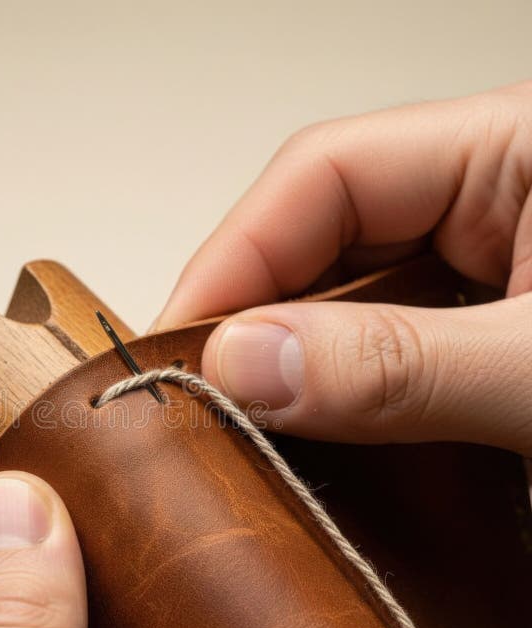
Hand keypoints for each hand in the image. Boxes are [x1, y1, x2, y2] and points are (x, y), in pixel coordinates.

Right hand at [155, 82, 531, 456]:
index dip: (234, 260)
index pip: (325, 174)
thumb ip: (401, 364)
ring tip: (250, 423)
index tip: (178, 347)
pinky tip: (318, 430)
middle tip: (205, 398)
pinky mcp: (488, 331)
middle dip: (257, 319)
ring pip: (350, 297)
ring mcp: (490, 265)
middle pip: (324, 235)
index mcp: (515, 147)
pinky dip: (343, 390)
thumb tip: (246, 364)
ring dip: (296, 362)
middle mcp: (492, 197)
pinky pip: (386, 345)